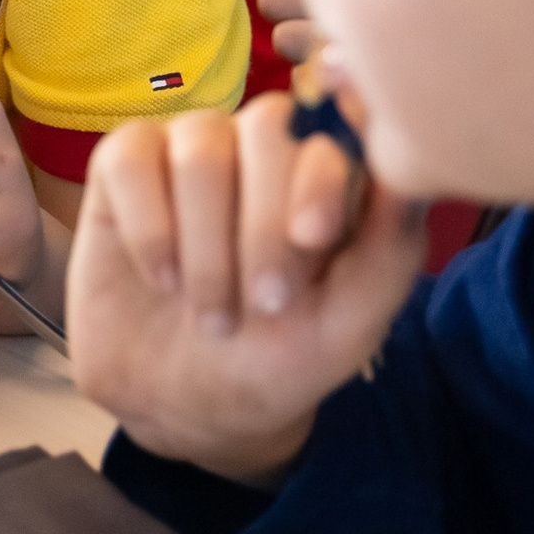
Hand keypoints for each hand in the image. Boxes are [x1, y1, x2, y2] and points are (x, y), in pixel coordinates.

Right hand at [66, 98, 426, 484]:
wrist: (184, 404)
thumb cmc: (277, 361)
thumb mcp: (347, 328)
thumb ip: (388, 252)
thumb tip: (407, 174)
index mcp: (328, 172)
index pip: (336, 128)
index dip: (321, 174)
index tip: (311, 238)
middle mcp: (263, 145)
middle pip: (267, 129)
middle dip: (262, 227)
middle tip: (261, 306)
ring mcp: (191, 146)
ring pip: (201, 148)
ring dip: (206, 243)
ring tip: (212, 312)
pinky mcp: (126, 163)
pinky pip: (132, 158)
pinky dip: (148, 226)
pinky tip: (163, 278)